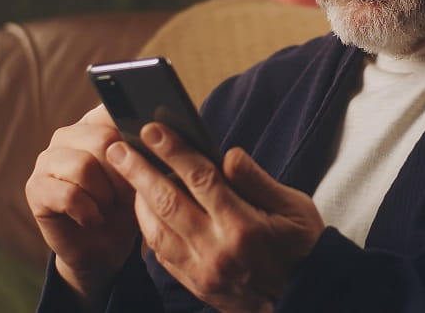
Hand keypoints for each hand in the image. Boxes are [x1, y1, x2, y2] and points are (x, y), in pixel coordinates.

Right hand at [25, 105, 140, 303]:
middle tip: (124, 195)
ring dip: (104, 195)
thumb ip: (145, 150)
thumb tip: (158, 134)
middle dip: (122, 174)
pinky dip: (88, 212)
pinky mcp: (35, 188)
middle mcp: (67, 135)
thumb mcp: (144, 176)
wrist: (104, 248)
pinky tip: (93, 219)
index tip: (145, 160)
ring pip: (84, 166)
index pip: (114, 111)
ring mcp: (47, 160)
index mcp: (95, 123)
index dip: (134, 138)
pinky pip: (68, 195)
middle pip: (102, 140)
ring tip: (107, 207)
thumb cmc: (126, 205)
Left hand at [107, 124, 324, 312]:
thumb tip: (227, 154)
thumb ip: (258, 180)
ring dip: (137, 198)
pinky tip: (143, 208)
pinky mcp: (196, 284)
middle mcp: (217, 249)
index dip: (174, 151)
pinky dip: (148, 228)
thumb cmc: (303, 247)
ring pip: (156, 230)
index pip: (201, 178)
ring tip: (127, 173)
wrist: (306, 299)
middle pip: (168, 202)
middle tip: (118, 147)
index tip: (152, 129)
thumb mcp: (295, 207)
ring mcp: (203, 270)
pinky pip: (160, 254)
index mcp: (244, 225)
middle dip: (139, 171)